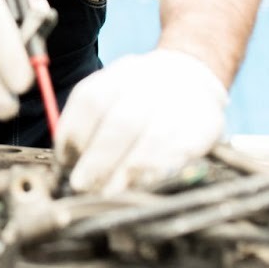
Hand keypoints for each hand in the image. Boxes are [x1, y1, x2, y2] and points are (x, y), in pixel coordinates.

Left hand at [57, 49, 228, 193]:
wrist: (192, 79)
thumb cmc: (139, 99)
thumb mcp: (111, 95)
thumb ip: (87, 123)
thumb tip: (65, 162)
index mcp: (121, 74)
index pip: (91, 100)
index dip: (73, 134)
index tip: (64, 161)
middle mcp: (152, 83)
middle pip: (122, 122)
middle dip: (98, 160)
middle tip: (82, 185)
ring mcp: (181, 104)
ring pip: (152, 140)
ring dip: (126, 172)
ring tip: (108, 193)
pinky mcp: (204, 125)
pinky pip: (179, 153)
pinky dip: (156, 174)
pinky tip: (141, 186)